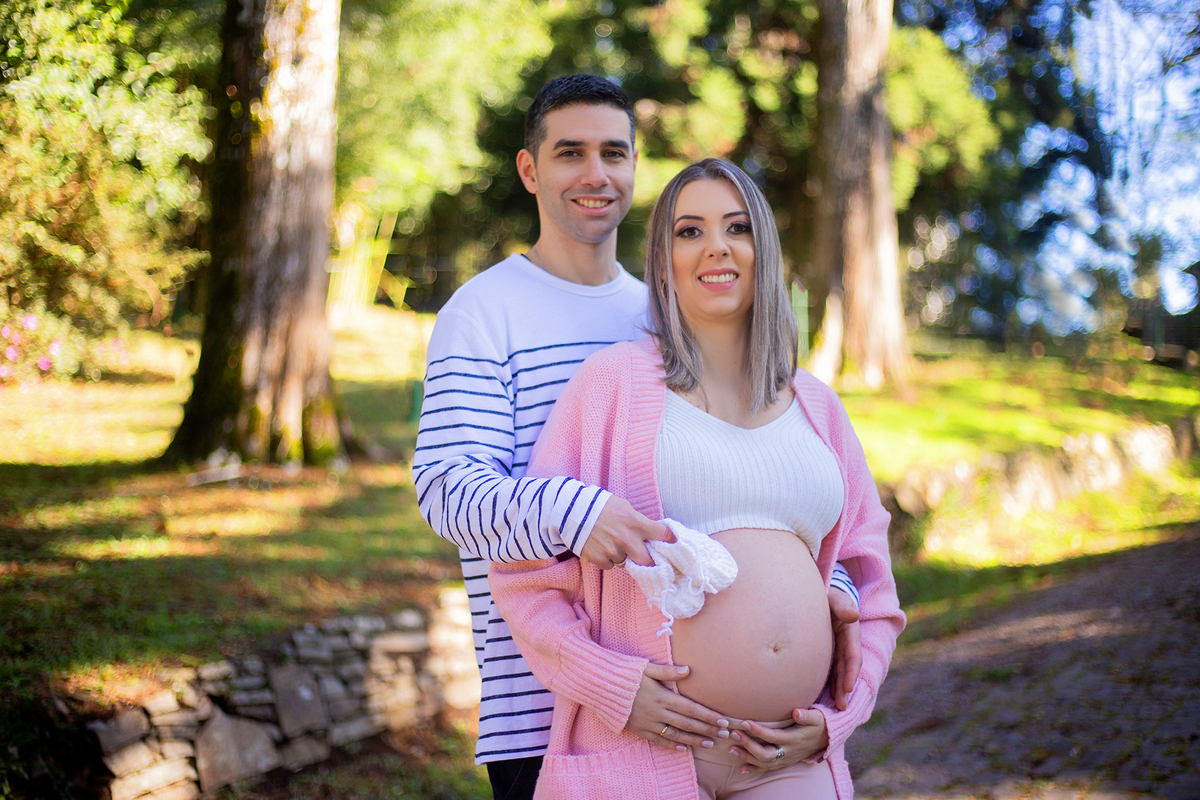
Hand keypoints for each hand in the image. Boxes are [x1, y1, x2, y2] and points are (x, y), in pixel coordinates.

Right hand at [579, 496, 672, 568]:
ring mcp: (613, 550)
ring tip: (610, 543)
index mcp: (636, 523)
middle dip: (646, 559)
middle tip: (643, 556)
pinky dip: (607, 558)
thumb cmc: (598, 505)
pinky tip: (600, 546)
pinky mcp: (599, 559)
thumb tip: (649, 532)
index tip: (673, 543)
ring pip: (625, 562)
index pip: (662, 534)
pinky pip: (609, 565)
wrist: (571, 511)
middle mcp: (627, 539)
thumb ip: (637, 520)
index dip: (669, 539)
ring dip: (621, 556)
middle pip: (647, 560)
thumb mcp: (622, 506)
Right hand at [625, 663, 729, 750]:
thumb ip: (668, 671)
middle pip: (687, 724)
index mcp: (662, 696)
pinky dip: (673, 746)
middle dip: (708, 729)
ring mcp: (649, 723)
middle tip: (725, 734)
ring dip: (694, 740)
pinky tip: (684, 749)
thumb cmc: (626, 674)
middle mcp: (658, 712)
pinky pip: (659, 741)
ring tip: (710, 744)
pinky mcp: (640, 730)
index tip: (723, 721)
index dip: (708, 716)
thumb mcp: (647, 668)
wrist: (602, 687)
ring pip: (676, 735)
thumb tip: (688, 670)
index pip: (691, 709)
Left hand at [725, 708, 828, 773]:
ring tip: (731, 749)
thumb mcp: (817, 717)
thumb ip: (807, 715)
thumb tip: (797, 712)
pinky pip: (768, 769)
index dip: (758, 730)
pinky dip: (754, 769)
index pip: (772, 736)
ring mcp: (786, 759)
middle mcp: (789, 752)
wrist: (827, 739)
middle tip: (734, 734)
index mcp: (794, 739)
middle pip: (765, 753)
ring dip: (747, 757)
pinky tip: (742, 768)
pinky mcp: (784, 762)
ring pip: (764, 763)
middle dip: (748, 745)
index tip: (744, 722)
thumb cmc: (819, 724)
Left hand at [828, 585, 860, 709]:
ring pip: (838, 671)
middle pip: (846, 668)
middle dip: (845, 687)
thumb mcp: (834, 596)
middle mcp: (845, 642)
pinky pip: (827, 668)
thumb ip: (842, 604)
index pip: (853, 655)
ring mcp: (835, 647)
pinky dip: (827, 682)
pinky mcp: (825, 650)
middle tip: (842, 706)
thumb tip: (853, 614)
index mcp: (850, 631)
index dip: (851, 672)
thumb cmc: (827, 593)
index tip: (848, 688)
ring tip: (835, 707)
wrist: (815, 592)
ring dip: (838, 689)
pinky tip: (821, 696)